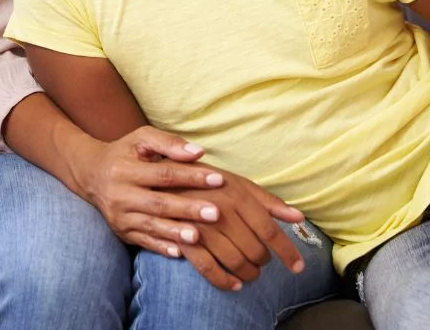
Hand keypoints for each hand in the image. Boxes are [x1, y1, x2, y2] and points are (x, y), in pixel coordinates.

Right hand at [75, 126, 228, 255]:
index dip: (191, 177)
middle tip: (215, 212)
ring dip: (176, 232)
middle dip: (187, 208)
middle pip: (158, 203)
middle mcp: (119, 193)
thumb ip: (168, 143)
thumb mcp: (141, 139)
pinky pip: (144, 241)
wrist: (91, 174)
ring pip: (151, 225)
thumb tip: (198, 152)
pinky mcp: (121, 232)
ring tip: (199, 235)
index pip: (163, 174)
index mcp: (125, 168)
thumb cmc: (124, 153)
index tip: (218, 179)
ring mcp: (119, 216)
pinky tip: (180, 252)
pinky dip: (162, 247)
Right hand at [175, 170, 305, 291]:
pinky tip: (234, 284)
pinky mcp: (183, 239)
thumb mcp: (236, 181)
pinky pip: (209, 269)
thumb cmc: (204, 179)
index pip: (269, 230)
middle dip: (263, 261)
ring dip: (248, 274)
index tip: (298, 267)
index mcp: (234, 193)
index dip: (287, 252)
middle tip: (262, 261)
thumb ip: (267, 200)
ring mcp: (200, 226)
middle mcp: (219, 210)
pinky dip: (224, 281)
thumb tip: (299, 217)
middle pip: (254, 250)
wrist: (160, 175)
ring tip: (250, 272)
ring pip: (235, 262)